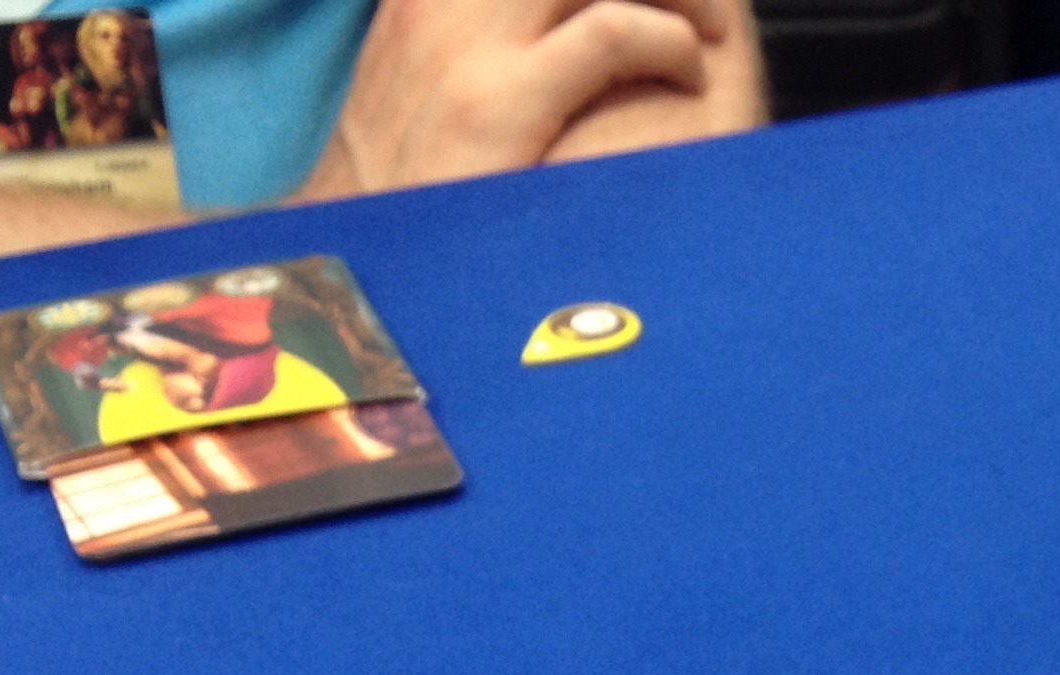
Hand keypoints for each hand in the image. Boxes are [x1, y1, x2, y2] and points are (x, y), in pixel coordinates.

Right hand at [298, 0, 753, 194]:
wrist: (353, 264)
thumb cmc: (400, 191)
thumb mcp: (419, 83)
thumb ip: (472, 39)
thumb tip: (547, 40)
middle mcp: (442, 2)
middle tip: (697, 0)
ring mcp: (465, 48)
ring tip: (706, 30)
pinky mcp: (496, 104)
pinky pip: (613, 31)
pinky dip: (671, 42)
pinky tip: (688, 74)